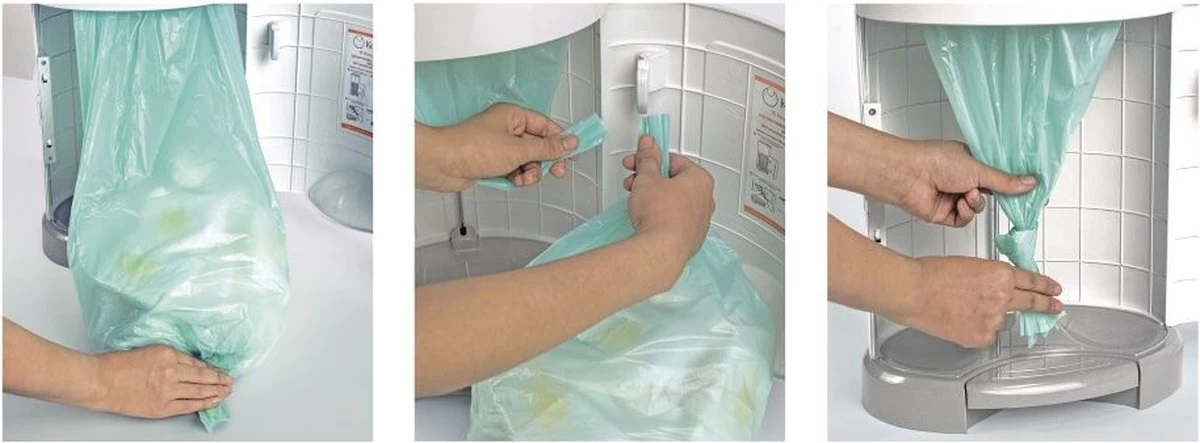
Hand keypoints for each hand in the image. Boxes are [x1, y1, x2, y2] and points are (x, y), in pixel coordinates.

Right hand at [88, 345, 232, 417]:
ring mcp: (169, 390)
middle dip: (219, 379)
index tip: (218, 369)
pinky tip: (213, 401)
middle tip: (230, 381)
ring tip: (226, 391)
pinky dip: (203, 403)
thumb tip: (184, 365)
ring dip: (216, 391)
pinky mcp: (162, 406)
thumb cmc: (116, 365)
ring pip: (200, 391)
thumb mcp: (148, 351)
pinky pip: (189, 405)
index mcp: (169, 353)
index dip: (210, 367)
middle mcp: (172, 371)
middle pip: (203, 376)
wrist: (99, 381)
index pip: (197, 362)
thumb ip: (168, 358)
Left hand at [416, 103, 577, 191]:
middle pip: (537, 145)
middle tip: (556, 170)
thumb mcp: (518, 149)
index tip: (573, 152)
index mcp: (513, 116)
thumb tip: (567, 143)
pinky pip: (513, 170)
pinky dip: (516, 177)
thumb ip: (547, 148)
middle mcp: (505, 129)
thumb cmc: (471, 147)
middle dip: (545, 160)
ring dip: (530, 172)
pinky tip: (513, 181)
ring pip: (526, 161)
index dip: (561, 140)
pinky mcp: (490, 162)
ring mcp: (497, 146)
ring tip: (525, 178)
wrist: (443, 163)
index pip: (546, 126)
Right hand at [621, 135, 713, 263]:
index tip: (640, 161)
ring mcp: (700, 221)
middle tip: (635, 181)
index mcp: (700, 179)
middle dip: (651, 180)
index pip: (674, 160)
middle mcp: (706, 199)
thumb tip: (648, 146)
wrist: (661, 250)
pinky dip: (663, 216)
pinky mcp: (692, 237)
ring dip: (656, 198)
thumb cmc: (660, 215)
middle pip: (675, 181)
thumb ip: (647, 159)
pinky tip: (648, 219)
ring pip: (676, 201)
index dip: (652, 160)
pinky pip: (677, 220)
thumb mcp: (647, 179)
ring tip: (638, 201)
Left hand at [897, 140, 1036, 226]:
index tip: (1028, 188)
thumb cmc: (935, 161)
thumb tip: (1029, 182)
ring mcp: (952, 195)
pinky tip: (960, 204)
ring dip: (975, 203)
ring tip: (967, 194)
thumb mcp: (978, 169)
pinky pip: (964, 219)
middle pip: (989, 193)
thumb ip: (1004, 181)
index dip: (1011, 182)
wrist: (908, 175)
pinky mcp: (944, 212)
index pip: (997, 174)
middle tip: (1007, 196)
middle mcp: (961, 178)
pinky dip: (965, 214)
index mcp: (970, 162)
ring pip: (977, 208)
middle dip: (995, 195)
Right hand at [897, 256, 1062, 347]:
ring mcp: (994, 320)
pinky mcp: (982, 337)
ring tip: (965, 309)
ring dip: (991, 316)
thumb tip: (997, 287)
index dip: (1045, 286)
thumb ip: (990, 277)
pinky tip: (958, 320)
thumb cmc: (932, 274)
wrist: (913, 292)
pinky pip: (986, 334)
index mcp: (1001, 274)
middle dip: (1046, 305)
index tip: (1053, 290)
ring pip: (1001, 319)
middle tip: (1055, 306)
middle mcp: (1003, 297)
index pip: (1031, 281)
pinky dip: (976, 329)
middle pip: (1031, 302)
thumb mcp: (970, 264)